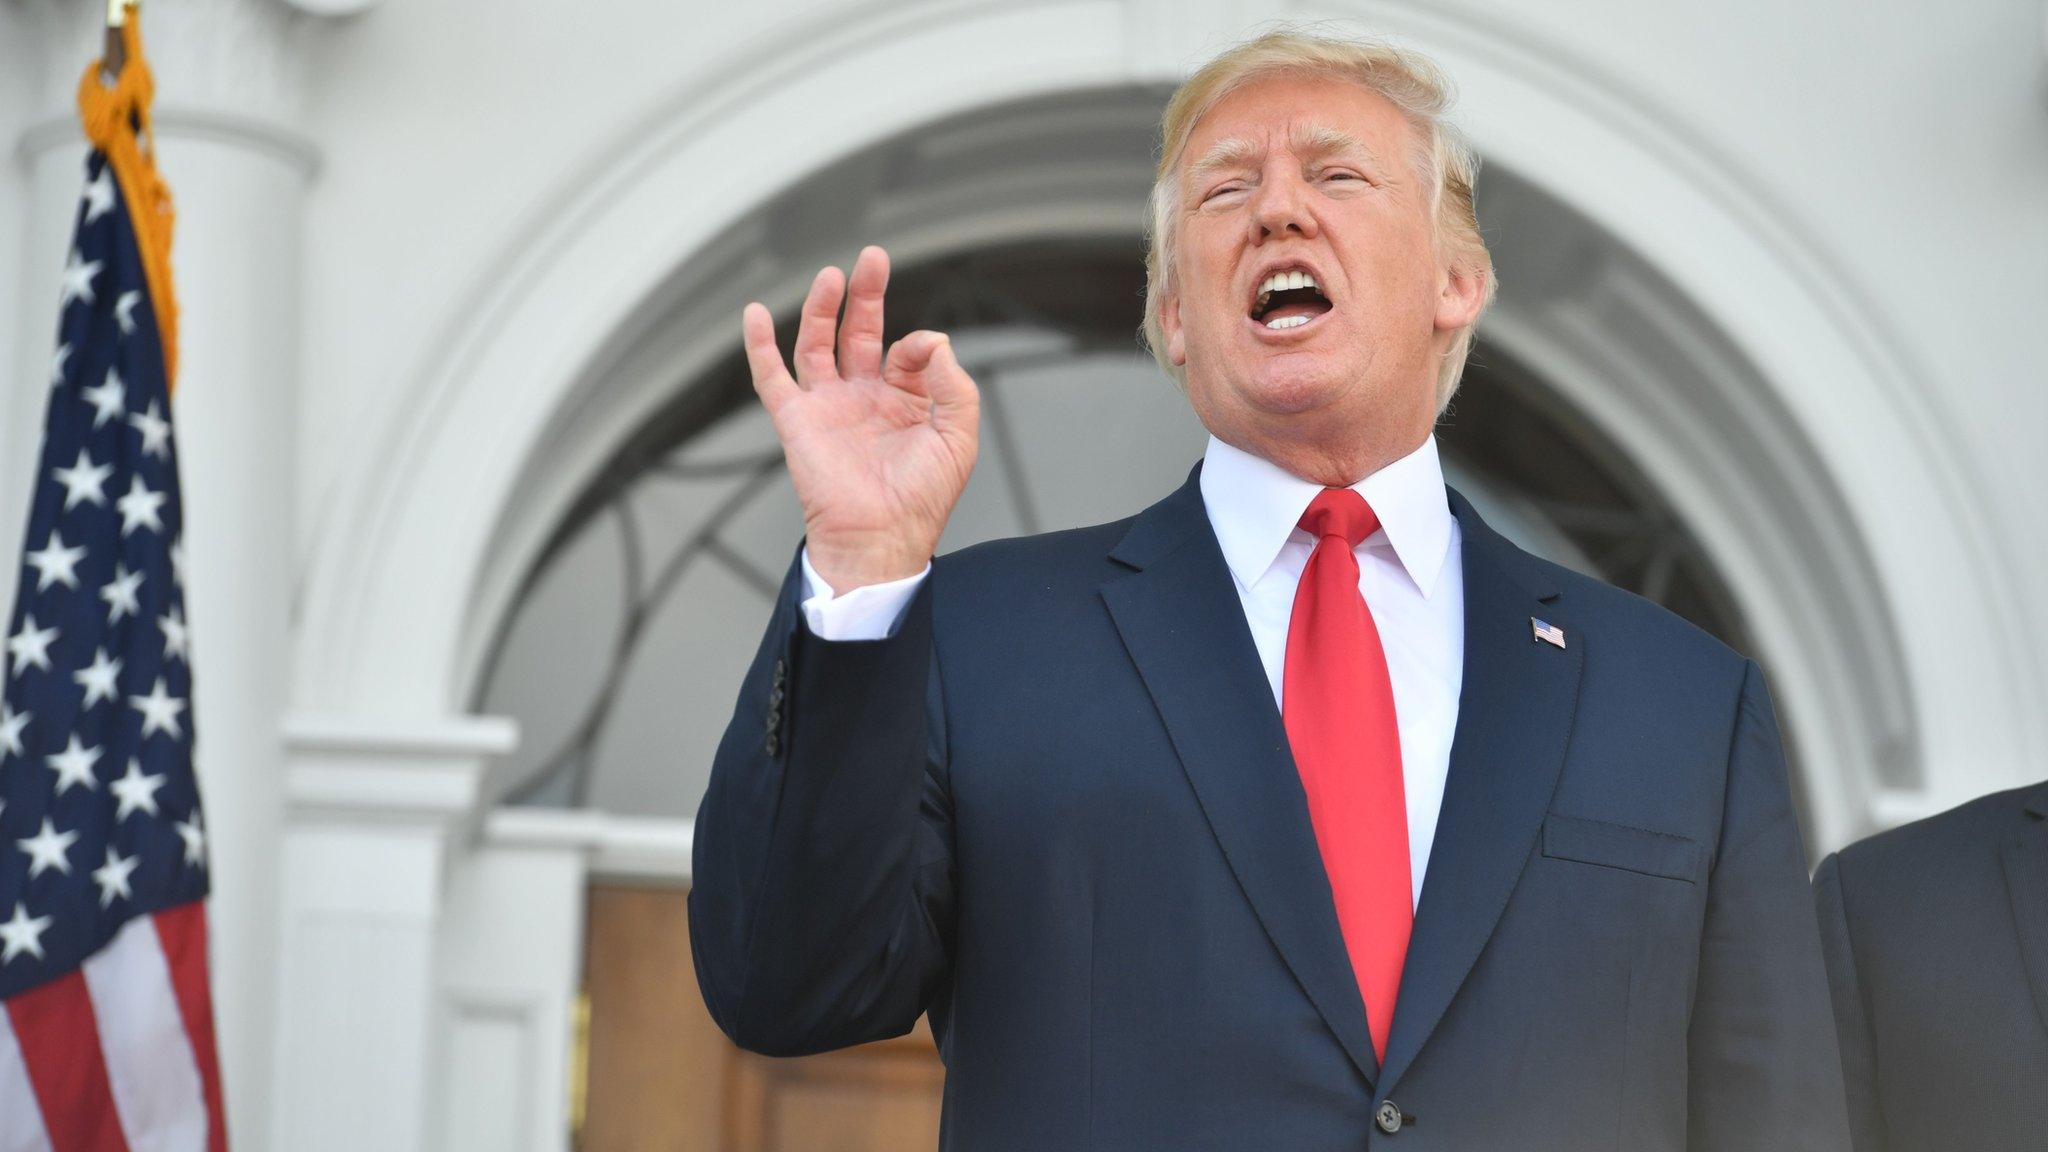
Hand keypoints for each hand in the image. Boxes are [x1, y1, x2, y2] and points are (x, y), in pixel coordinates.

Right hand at [743, 245, 979, 592]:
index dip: (919, 344)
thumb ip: (954, 385)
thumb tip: (933, 339)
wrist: (881, 540)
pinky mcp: (797, 422)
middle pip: (859, 331)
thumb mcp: (958, 437)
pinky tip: (754, 313)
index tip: (925, 351)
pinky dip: (760, 346)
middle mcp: (862, 397)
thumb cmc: (922, 500)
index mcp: (902, 400)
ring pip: (818, 344)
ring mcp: (827, 406)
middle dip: (865, 294)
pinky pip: (771, 377)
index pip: (907, 351)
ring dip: (822, 309)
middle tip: (872, 258)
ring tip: (831, 276)